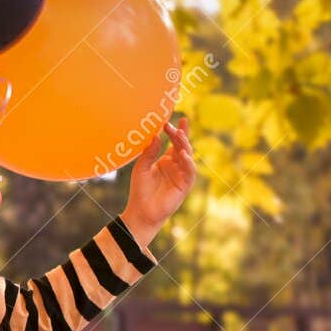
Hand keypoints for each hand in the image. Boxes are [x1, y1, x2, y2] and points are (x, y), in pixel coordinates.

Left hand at [122, 116, 194, 247]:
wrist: (141, 211)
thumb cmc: (140, 190)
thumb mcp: (141, 168)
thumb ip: (148, 153)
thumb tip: (156, 137)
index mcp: (167, 160)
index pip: (175, 142)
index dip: (177, 131)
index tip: (174, 119)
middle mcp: (176, 166)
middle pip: (182, 146)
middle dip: (180, 135)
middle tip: (174, 126)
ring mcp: (182, 175)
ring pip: (187, 157)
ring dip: (185, 146)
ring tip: (179, 136)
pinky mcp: (184, 185)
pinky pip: (190, 172)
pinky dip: (188, 163)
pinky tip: (183, 155)